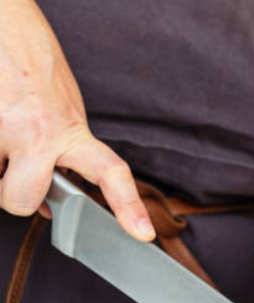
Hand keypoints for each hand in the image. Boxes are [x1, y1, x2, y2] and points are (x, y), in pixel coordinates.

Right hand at [0, 0, 154, 240]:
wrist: (0, 20)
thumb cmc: (32, 62)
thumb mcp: (63, 109)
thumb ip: (65, 154)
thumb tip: (49, 204)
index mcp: (68, 129)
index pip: (109, 173)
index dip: (128, 207)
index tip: (142, 234)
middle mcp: (36, 133)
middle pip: (22, 203)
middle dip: (17, 193)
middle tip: (16, 164)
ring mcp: (0, 129)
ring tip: (3, 127)